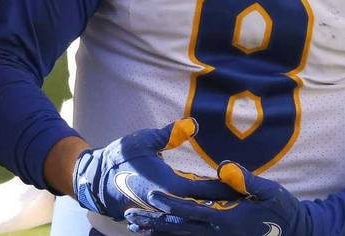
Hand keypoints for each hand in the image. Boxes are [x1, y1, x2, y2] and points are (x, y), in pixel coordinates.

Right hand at [73, 119, 236, 221]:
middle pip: (205, 206)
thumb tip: (194, 124)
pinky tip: (209, 219)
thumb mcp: (144, 140)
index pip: (206, 189)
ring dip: (213, 211)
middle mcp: (169, 204)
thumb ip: (170, 134)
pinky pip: (182, 220)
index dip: (227, 187)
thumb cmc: (121, 158)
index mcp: (170, 186)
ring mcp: (163, 213)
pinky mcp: (158, 216)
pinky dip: (196, 218)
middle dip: (226, 203)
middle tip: (248, 199)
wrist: (96, 181)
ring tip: (236, 210)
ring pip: (195, 216)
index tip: (246, 187)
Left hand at [125, 161, 310, 235]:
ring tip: (135, 227)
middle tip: (130, 217)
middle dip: (154, 223)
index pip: (191, 211)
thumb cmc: (282, 209)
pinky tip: (159, 234)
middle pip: (179, 228)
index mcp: (226, 219)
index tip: (151, 195)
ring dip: (159, 233)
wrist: (295, 231)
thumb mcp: (270, 191)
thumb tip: (224, 166)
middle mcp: (218, 232)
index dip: (170, 203)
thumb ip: (246, 179)